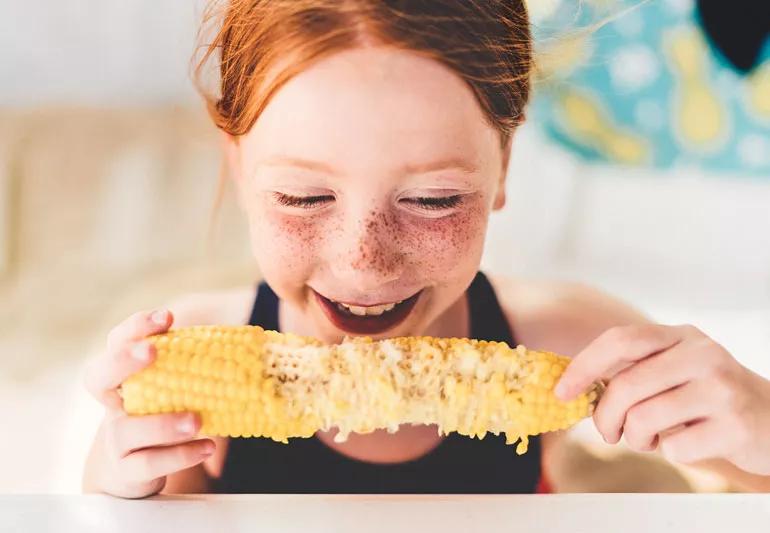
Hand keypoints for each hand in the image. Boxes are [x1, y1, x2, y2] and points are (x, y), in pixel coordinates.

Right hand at [83, 309, 214, 497]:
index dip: (135, 328)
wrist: (137, 468)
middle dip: (122, 360)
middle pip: (97, 377)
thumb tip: (245, 347)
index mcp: (124, 376)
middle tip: (152, 351)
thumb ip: (194, 367)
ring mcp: (116, 438)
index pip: (117, 342)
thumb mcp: (176, 387)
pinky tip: (207, 447)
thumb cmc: (164, 414)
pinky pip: (148, 464)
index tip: (167, 316)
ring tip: (196, 420)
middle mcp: (113, 404)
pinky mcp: (128, 469)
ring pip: (125, 428)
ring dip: (163, 423)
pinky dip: (180, 455)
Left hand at [555, 324, 769, 474]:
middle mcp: (702, 354)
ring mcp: (721, 388)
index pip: (620, 340)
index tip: (562, 392)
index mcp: (680, 336)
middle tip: (607, 433)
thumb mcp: (674, 371)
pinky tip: (689, 443)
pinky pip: (674, 447)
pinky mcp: (735, 425)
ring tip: (653, 437)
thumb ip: (632, 372)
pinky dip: (670, 452)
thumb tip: (572, 387)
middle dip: (605, 417)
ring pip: (644, 419)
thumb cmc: (708, 399)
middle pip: (625, 385)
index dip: (584, 365)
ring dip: (637, 439)